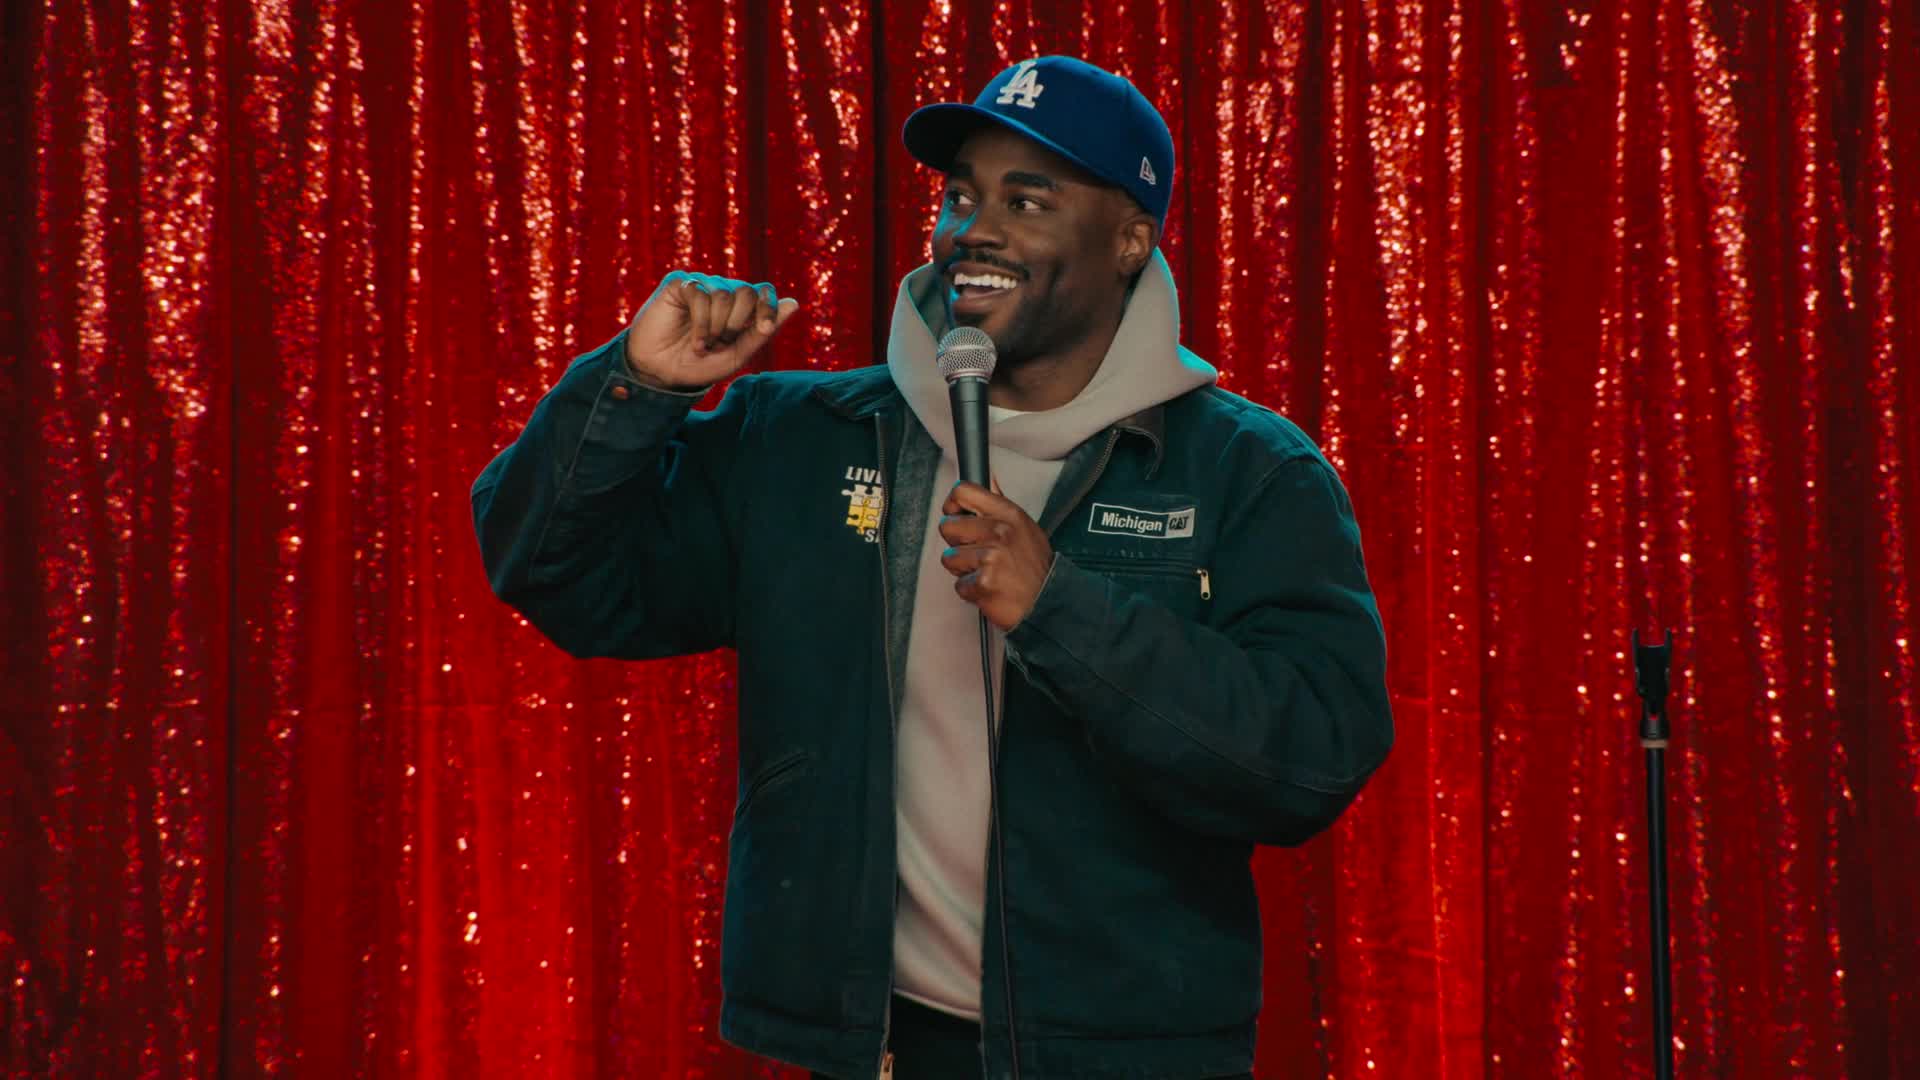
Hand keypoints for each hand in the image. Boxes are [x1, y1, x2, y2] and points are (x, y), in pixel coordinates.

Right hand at [623, 271, 799, 389]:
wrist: (662, 374)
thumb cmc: (699, 365)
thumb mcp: (737, 354)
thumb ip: (763, 330)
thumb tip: (794, 303)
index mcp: (739, 306)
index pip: (764, 291)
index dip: (768, 307)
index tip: (766, 329)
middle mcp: (722, 291)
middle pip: (747, 291)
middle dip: (738, 323)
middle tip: (722, 341)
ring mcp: (700, 285)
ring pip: (724, 294)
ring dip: (716, 327)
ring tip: (704, 344)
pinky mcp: (680, 284)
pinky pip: (700, 294)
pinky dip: (701, 323)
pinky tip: (695, 340)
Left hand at [938, 481, 1053, 630]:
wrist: (1048, 602)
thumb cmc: (1035, 569)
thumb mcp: (1025, 528)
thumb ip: (1001, 506)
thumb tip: (990, 481)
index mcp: (1009, 514)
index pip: (963, 492)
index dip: (952, 506)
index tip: (956, 516)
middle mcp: (1000, 531)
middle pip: (947, 526)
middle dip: (957, 543)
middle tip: (978, 554)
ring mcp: (991, 557)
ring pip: (949, 557)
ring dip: (963, 570)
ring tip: (987, 572)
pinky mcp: (983, 581)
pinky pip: (958, 584)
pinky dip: (970, 591)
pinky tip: (989, 588)